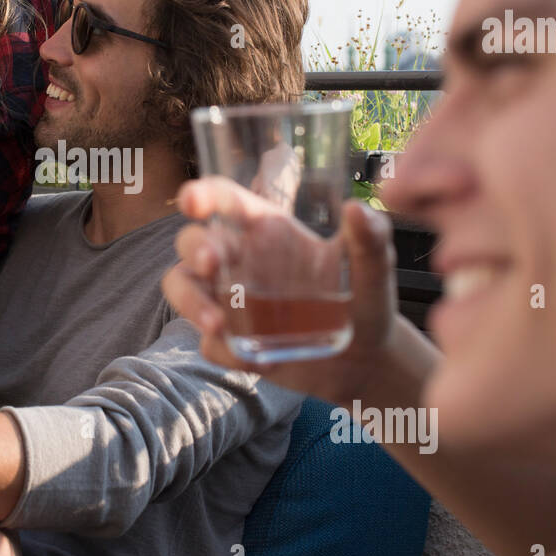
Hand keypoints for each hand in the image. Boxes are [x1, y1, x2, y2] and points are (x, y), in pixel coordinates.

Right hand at [161, 176, 400, 400]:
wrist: (366, 361)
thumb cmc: (366, 301)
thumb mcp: (373, 268)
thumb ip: (369, 238)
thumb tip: (357, 209)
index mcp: (268, 230)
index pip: (225, 200)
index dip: (203, 194)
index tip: (193, 202)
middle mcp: (241, 260)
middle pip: (191, 241)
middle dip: (193, 248)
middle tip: (212, 263)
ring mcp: (231, 301)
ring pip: (182, 287)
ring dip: (189, 301)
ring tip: (216, 323)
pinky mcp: (232, 341)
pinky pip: (209, 343)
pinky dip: (223, 349)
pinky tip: (255, 360)